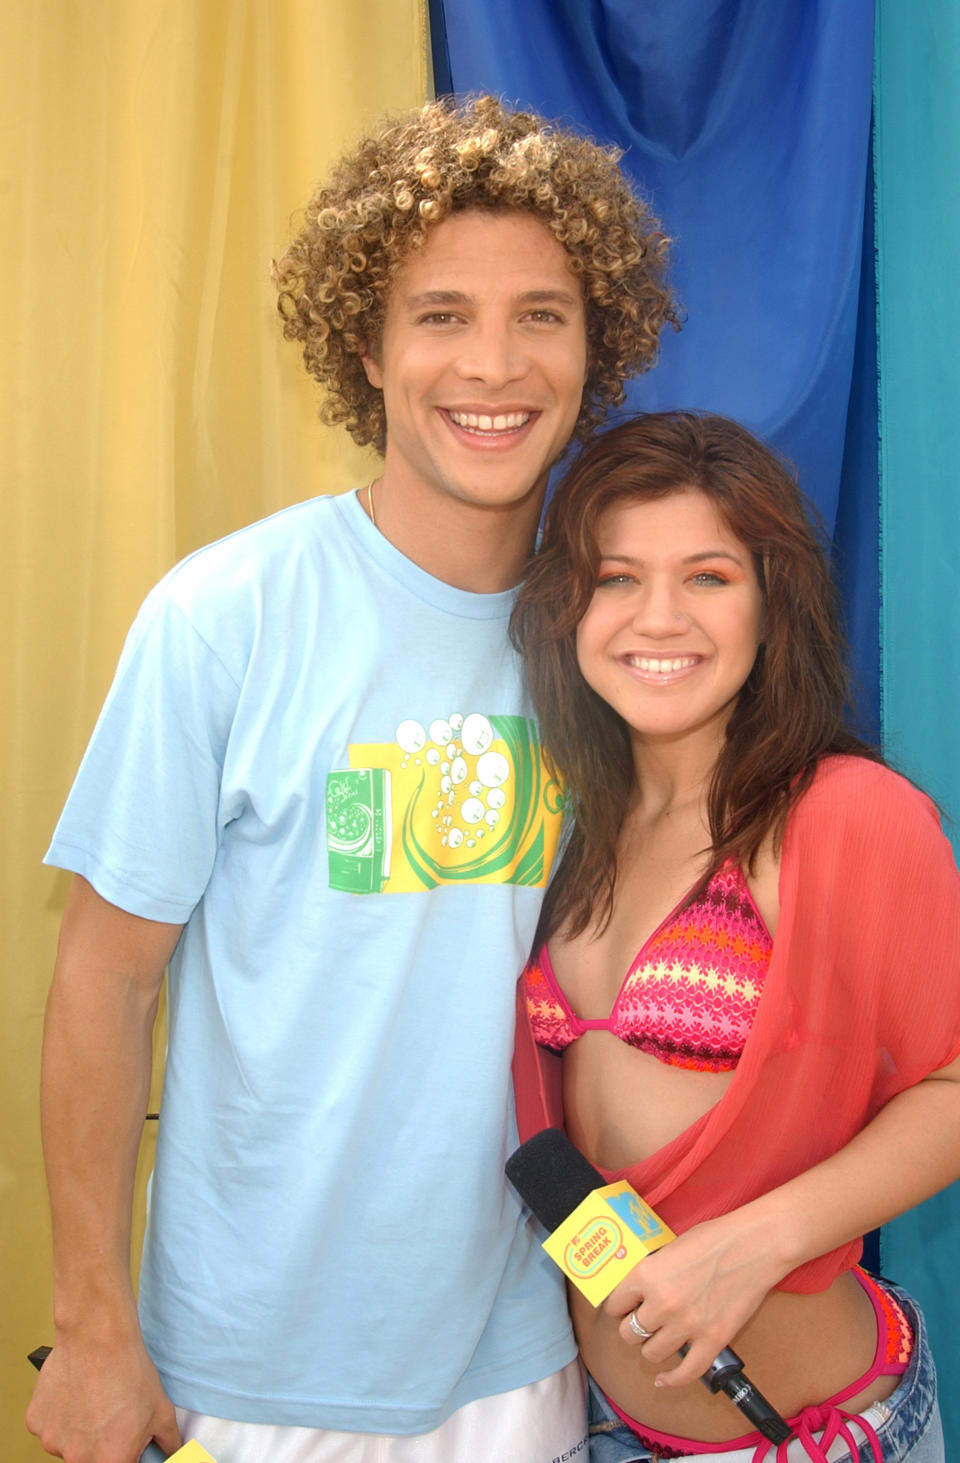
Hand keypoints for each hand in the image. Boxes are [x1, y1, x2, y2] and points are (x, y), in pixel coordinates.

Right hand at [25, 1330, 180, 1462]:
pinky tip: (76, 1394)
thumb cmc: (128, 1371)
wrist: (97, 1337)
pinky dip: (60, 1415)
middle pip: (90, 1459)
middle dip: (102, 1443)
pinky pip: (50, 1426)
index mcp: (111, 1461)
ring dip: (79, 1430)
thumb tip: (173, 1453)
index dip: (125, 1452)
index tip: (125, 1438)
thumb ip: (168, 1442)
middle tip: (110, 1414)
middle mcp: (79, 1458)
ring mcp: (53, 1441)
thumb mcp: (162, 1410)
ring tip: (93, 1399)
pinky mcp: (36, 1422)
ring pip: (68, 1443)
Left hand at [603, 1211, 781, 1389]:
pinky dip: (672, 1380)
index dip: (619, 1307)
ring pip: (651, 1354)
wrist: (754, 1245)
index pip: (614, 1305)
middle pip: (629, 1334)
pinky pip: (686, 1373)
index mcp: (647, 1275)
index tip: (625, 1309)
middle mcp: (662, 1303)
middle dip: (633, 1328)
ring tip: (660, 1338)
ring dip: (653, 1347)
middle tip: (642, 1322)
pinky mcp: (713, 1340)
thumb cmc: (716, 1238)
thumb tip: (639, 1289)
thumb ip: (653, 1272)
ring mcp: (687, 1325)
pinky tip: (663, 1380)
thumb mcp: (670, 1247)